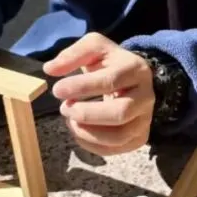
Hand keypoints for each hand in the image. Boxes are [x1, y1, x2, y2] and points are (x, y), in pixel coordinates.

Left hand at [45, 33, 154, 156]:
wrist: (132, 80)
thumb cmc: (110, 63)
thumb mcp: (94, 48)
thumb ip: (73, 54)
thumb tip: (50, 69)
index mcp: (136, 69)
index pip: (110, 81)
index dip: (82, 87)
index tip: (57, 90)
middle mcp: (146, 96)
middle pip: (120, 113)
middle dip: (86, 114)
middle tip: (64, 108)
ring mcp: (145, 119)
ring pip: (119, 136)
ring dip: (87, 132)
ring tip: (70, 121)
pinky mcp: (139, 137)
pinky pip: (116, 149)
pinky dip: (91, 145)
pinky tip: (78, 132)